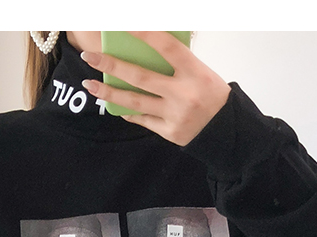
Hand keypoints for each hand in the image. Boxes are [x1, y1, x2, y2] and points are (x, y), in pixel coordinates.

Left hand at [81, 32, 230, 145]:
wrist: (226, 130)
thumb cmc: (211, 94)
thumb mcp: (200, 71)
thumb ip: (176, 63)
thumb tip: (143, 49)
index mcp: (195, 71)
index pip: (166, 46)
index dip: (144, 33)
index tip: (123, 24)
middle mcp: (184, 93)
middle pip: (140, 77)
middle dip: (111, 65)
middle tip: (90, 57)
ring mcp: (175, 115)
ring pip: (135, 102)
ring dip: (109, 93)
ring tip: (91, 85)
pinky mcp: (170, 132)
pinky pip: (143, 120)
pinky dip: (127, 112)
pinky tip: (114, 105)